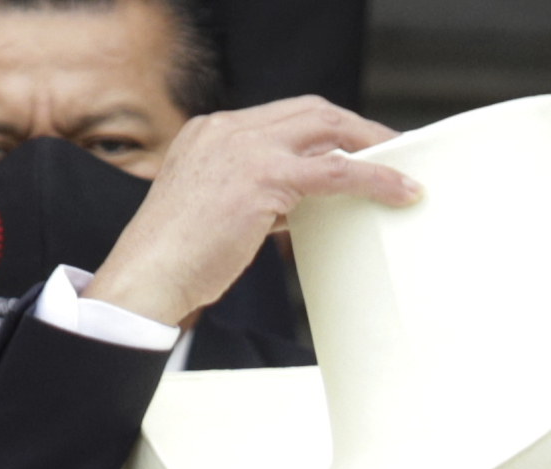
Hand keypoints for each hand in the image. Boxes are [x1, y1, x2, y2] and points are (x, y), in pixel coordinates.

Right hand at [83, 97, 418, 328]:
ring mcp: (244, 149)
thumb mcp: (216, 212)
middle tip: (391, 152)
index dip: (327, 128)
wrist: (148, 277)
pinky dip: (374, 177)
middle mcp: (227, 129)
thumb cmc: (176, 258)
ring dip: (371, 147)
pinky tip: (399, 190)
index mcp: (211, 132)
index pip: (284, 115)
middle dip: (357, 129)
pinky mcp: (262, 178)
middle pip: (311, 110)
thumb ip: (256, 196)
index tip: (354, 147)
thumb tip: (297, 205)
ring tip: (402, 171)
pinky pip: (334, 171)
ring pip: (327, 130)